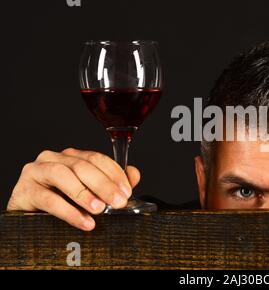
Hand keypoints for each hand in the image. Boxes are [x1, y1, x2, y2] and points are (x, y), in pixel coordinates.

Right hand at [7, 148, 139, 230]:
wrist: (28, 217)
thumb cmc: (60, 202)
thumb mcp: (88, 193)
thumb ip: (111, 182)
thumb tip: (134, 174)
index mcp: (71, 156)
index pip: (97, 158)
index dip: (114, 174)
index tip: (127, 191)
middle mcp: (53, 158)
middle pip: (82, 166)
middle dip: (104, 185)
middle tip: (119, 202)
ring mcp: (36, 172)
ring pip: (63, 176)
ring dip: (85, 194)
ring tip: (100, 209)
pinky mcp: (25, 190)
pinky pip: (48, 199)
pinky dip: (69, 211)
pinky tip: (84, 221)